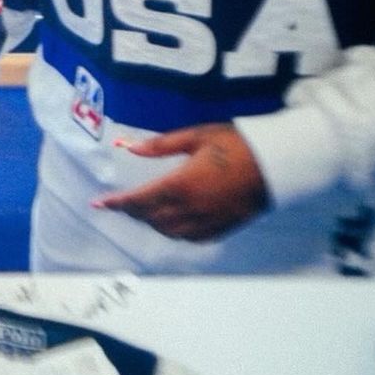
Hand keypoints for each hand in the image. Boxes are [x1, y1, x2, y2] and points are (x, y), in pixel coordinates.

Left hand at [92, 122, 269, 241]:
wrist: (275, 164)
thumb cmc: (235, 145)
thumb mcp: (195, 136)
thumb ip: (160, 146)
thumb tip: (129, 147)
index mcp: (181, 185)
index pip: (139, 200)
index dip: (116, 203)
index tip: (99, 204)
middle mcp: (190, 209)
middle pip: (150, 218)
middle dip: (132, 211)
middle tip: (120, 203)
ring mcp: (206, 222)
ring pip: (168, 231)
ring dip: (151, 222)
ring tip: (142, 210)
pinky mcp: (221, 228)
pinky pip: (190, 238)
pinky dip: (174, 232)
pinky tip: (172, 222)